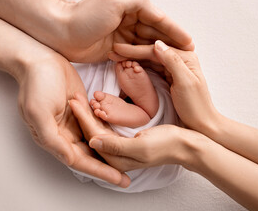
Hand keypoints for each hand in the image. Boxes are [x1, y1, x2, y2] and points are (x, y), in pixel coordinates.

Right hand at [17, 52, 129, 186]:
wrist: (41, 59)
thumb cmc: (37, 83)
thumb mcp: (38, 112)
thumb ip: (52, 139)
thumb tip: (68, 160)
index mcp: (53, 137)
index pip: (79, 160)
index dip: (99, 170)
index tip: (117, 179)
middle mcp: (64, 133)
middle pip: (89, 155)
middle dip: (107, 167)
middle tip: (126, 179)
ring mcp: (73, 121)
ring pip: (94, 142)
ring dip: (108, 153)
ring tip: (126, 163)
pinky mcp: (82, 109)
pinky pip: (96, 125)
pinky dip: (107, 134)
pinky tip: (120, 140)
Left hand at [53, 0, 193, 61]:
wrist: (61, 33)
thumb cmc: (85, 16)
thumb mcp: (115, 1)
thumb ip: (139, 3)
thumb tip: (157, 11)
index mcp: (131, 6)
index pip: (159, 19)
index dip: (175, 31)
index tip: (189, 42)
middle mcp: (129, 20)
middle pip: (155, 33)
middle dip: (171, 43)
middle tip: (188, 55)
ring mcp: (122, 36)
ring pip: (146, 45)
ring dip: (160, 53)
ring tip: (176, 63)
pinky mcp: (115, 50)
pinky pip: (134, 55)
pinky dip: (144, 60)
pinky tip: (156, 66)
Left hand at [69, 91, 198, 171]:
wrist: (184, 145)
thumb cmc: (165, 145)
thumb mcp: (141, 146)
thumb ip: (116, 146)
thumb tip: (92, 142)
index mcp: (116, 160)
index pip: (93, 136)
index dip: (83, 118)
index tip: (74, 101)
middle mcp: (114, 156)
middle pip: (93, 132)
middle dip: (82, 114)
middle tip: (73, 97)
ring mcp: (118, 148)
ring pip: (98, 128)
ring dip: (89, 114)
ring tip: (79, 98)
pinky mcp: (123, 140)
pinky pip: (106, 127)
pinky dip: (99, 115)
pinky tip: (94, 106)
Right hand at [107, 40, 219, 134]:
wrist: (202, 124)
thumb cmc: (196, 106)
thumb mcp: (185, 82)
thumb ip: (172, 61)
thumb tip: (157, 43)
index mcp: (186, 57)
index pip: (155, 50)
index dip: (135, 49)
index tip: (117, 48)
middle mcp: (180, 59)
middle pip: (151, 52)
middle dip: (131, 52)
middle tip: (113, 51)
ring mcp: (174, 68)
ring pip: (149, 59)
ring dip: (133, 58)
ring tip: (116, 57)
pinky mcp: (169, 77)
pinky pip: (151, 68)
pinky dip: (138, 67)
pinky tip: (128, 66)